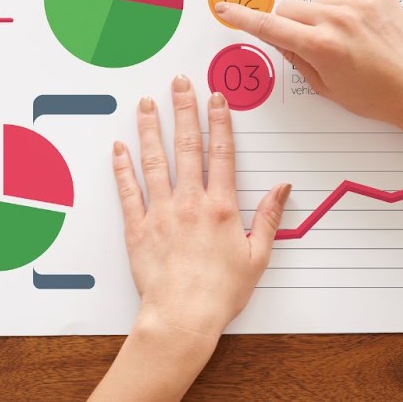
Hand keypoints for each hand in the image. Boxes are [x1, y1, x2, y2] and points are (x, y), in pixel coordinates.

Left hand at [113, 76, 288, 349]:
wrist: (182, 317)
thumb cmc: (221, 293)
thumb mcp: (258, 257)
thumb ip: (270, 218)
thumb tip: (282, 189)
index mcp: (222, 207)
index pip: (222, 153)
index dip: (219, 122)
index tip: (216, 98)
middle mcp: (190, 202)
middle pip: (187, 146)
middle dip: (184, 110)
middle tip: (179, 84)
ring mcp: (161, 212)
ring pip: (155, 160)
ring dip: (150, 128)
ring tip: (146, 104)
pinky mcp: (138, 227)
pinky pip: (128, 190)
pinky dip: (122, 167)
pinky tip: (119, 147)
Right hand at [217, 0, 402, 130]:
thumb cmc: (378, 98)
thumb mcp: (327, 88)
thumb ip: (297, 59)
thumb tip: (282, 39)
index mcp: (320, 45)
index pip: (269, 25)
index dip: (243, 17)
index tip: (225, 8)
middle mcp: (338, 19)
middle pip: (291, 8)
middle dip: (290, 23)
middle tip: (307, 45)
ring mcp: (360, 4)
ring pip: (319, 3)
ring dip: (322, 19)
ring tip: (348, 46)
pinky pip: (347, 0)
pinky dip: (348, 15)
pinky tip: (367, 37)